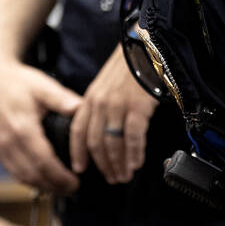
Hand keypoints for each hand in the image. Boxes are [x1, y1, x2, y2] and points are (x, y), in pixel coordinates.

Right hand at [0, 59, 81, 193]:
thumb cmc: (16, 81)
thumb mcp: (42, 85)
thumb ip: (62, 99)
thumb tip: (82, 109)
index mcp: (23, 128)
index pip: (44, 163)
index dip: (60, 178)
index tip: (75, 183)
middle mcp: (8, 142)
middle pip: (33, 175)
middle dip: (54, 187)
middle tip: (72, 189)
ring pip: (20, 177)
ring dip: (40, 186)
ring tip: (59, 188)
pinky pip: (11, 171)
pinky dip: (26, 179)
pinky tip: (39, 179)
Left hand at [69, 46, 156, 184]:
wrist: (147, 46)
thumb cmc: (130, 66)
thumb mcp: (107, 84)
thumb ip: (101, 105)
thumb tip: (103, 129)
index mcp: (91, 98)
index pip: (78, 130)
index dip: (77, 152)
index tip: (79, 168)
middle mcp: (100, 103)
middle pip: (95, 142)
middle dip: (102, 164)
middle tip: (111, 178)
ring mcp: (118, 105)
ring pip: (112, 143)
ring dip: (118, 164)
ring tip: (124, 176)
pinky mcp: (137, 106)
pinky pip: (132, 137)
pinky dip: (133, 154)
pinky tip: (136, 164)